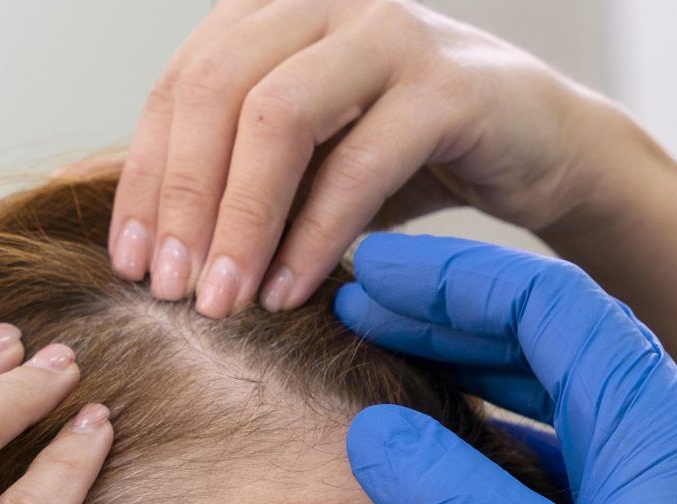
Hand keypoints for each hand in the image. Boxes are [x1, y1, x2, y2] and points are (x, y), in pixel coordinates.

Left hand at [108, 0, 628, 315]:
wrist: (545, 145)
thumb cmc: (414, 155)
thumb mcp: (312, 158)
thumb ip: (239, 174)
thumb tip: (146, 242)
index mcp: (273, 10)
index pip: (181, 87)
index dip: (148, 177)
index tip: (130, 264)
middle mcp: (322, 2)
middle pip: (216, 92)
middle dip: (185, 200)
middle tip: (169, 291)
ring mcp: (387, 33)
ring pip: (278, 118)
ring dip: (241, 219)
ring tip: (223, 301)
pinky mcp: (447, 88)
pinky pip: (359, 164)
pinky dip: (316, 236)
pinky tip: (291, 292)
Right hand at [334, 234, 676, 503]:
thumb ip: (454, 496)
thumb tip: (373, 431)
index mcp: (654, 419)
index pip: (545, 299)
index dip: (449, 276)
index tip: (368, 269)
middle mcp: (668, 435)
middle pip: (551, 335)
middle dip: (452, 314)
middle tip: (359, 307)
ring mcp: (666, 488)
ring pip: (559, 397)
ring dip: (475, 373)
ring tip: (389, 364)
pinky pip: (569, 457)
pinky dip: (504, 440)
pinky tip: (452, 455)